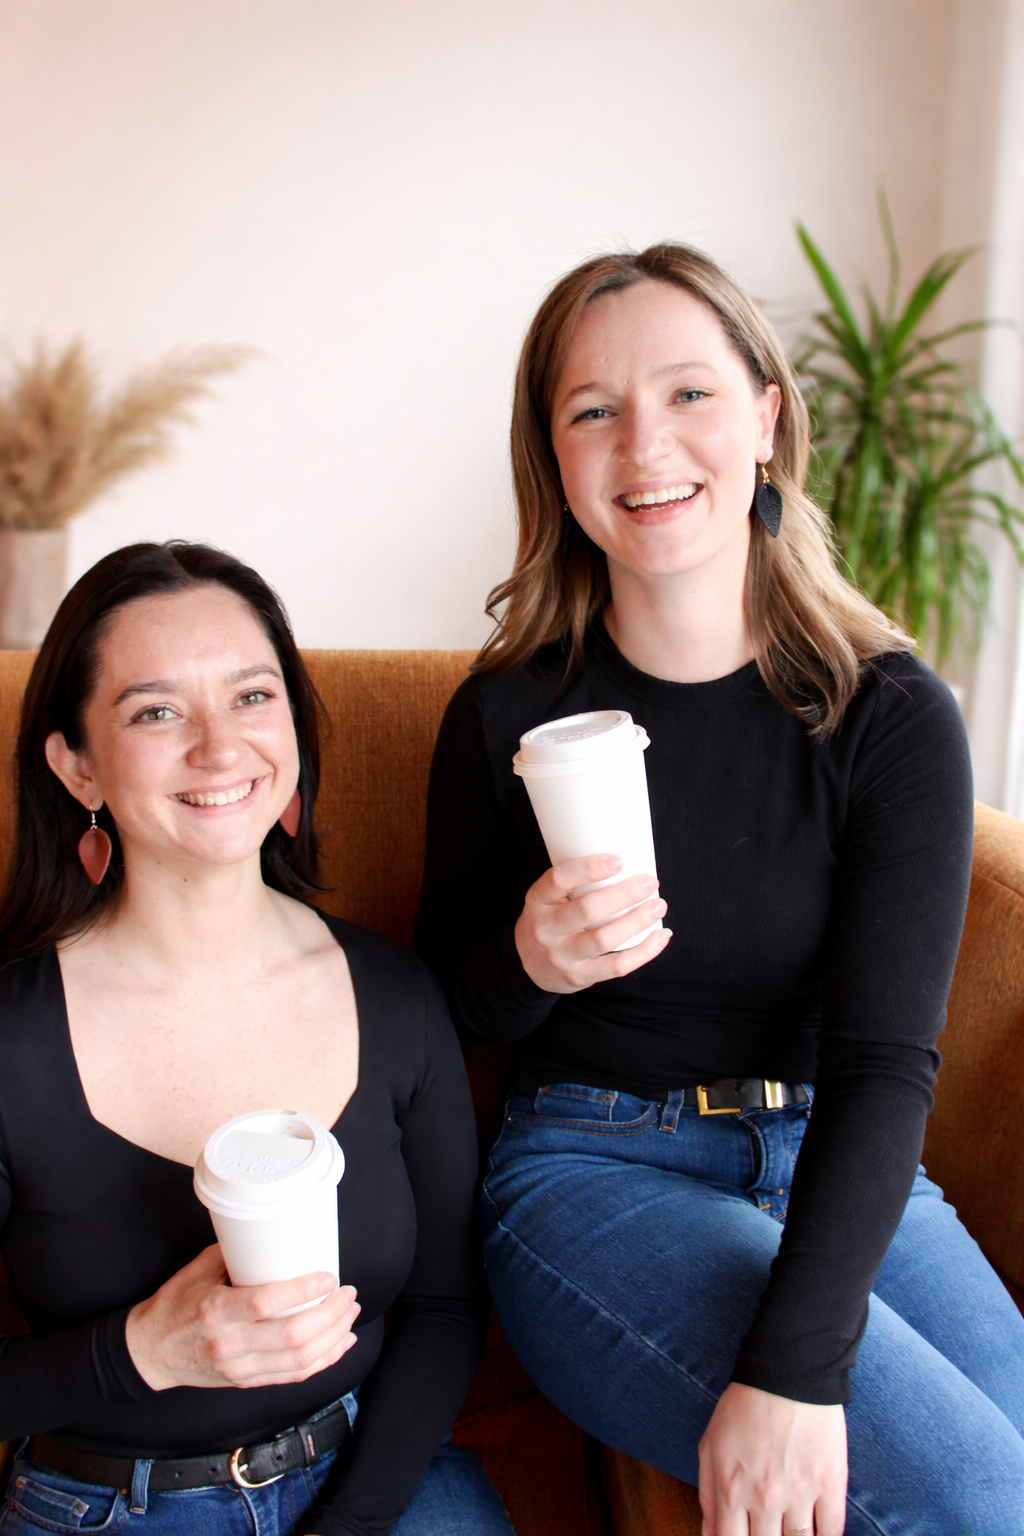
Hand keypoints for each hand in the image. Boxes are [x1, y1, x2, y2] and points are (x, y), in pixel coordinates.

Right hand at [125, 1243, 360, 1390]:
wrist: (149, 1353)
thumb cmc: (173, 1306)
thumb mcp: (195, 1272)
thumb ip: (233, 1254)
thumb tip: (271, 1231)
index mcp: (215, 1312)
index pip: (265, 1304)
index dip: (301, 1291)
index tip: (328, 1276)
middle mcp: (229, 1345)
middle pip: (292, 1336)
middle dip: (329, 1314)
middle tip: (348, 1293)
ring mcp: (239, 1368)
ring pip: (298, 1360)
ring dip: (333, 1337)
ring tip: (350, 1313)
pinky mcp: (246, 1381)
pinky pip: (293, 1376)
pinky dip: (323, 1361)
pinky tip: (340, 1343)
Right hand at [514, 854, 670, 992]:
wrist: (528, 964)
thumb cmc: (549, 920)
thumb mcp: (547, 896)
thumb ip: (574, 881)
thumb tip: (626, 856)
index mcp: (538, 900)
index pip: (558, 879)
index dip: (588, 869)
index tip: (618, 860)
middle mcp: (546, 928)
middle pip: (587, 910)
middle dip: (624, 894)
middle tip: (650, 882)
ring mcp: (562, 955)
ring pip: (603, 939)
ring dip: (636, 922)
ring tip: (659, 906)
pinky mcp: (579, 976)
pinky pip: (615, 966)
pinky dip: (643, 952)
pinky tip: (660, 937)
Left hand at [698, 1382, 846, 1535]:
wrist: (787, 1371)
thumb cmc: (744, 1408)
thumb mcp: (711, 1446)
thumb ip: (708, 1496)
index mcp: (731, 1490)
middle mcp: (764, 1498)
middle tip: (768, 1530)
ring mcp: (800, 1493)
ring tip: (788, 1530)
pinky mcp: (830, 1484)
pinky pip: (832, 1532)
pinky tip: (817, 1532)